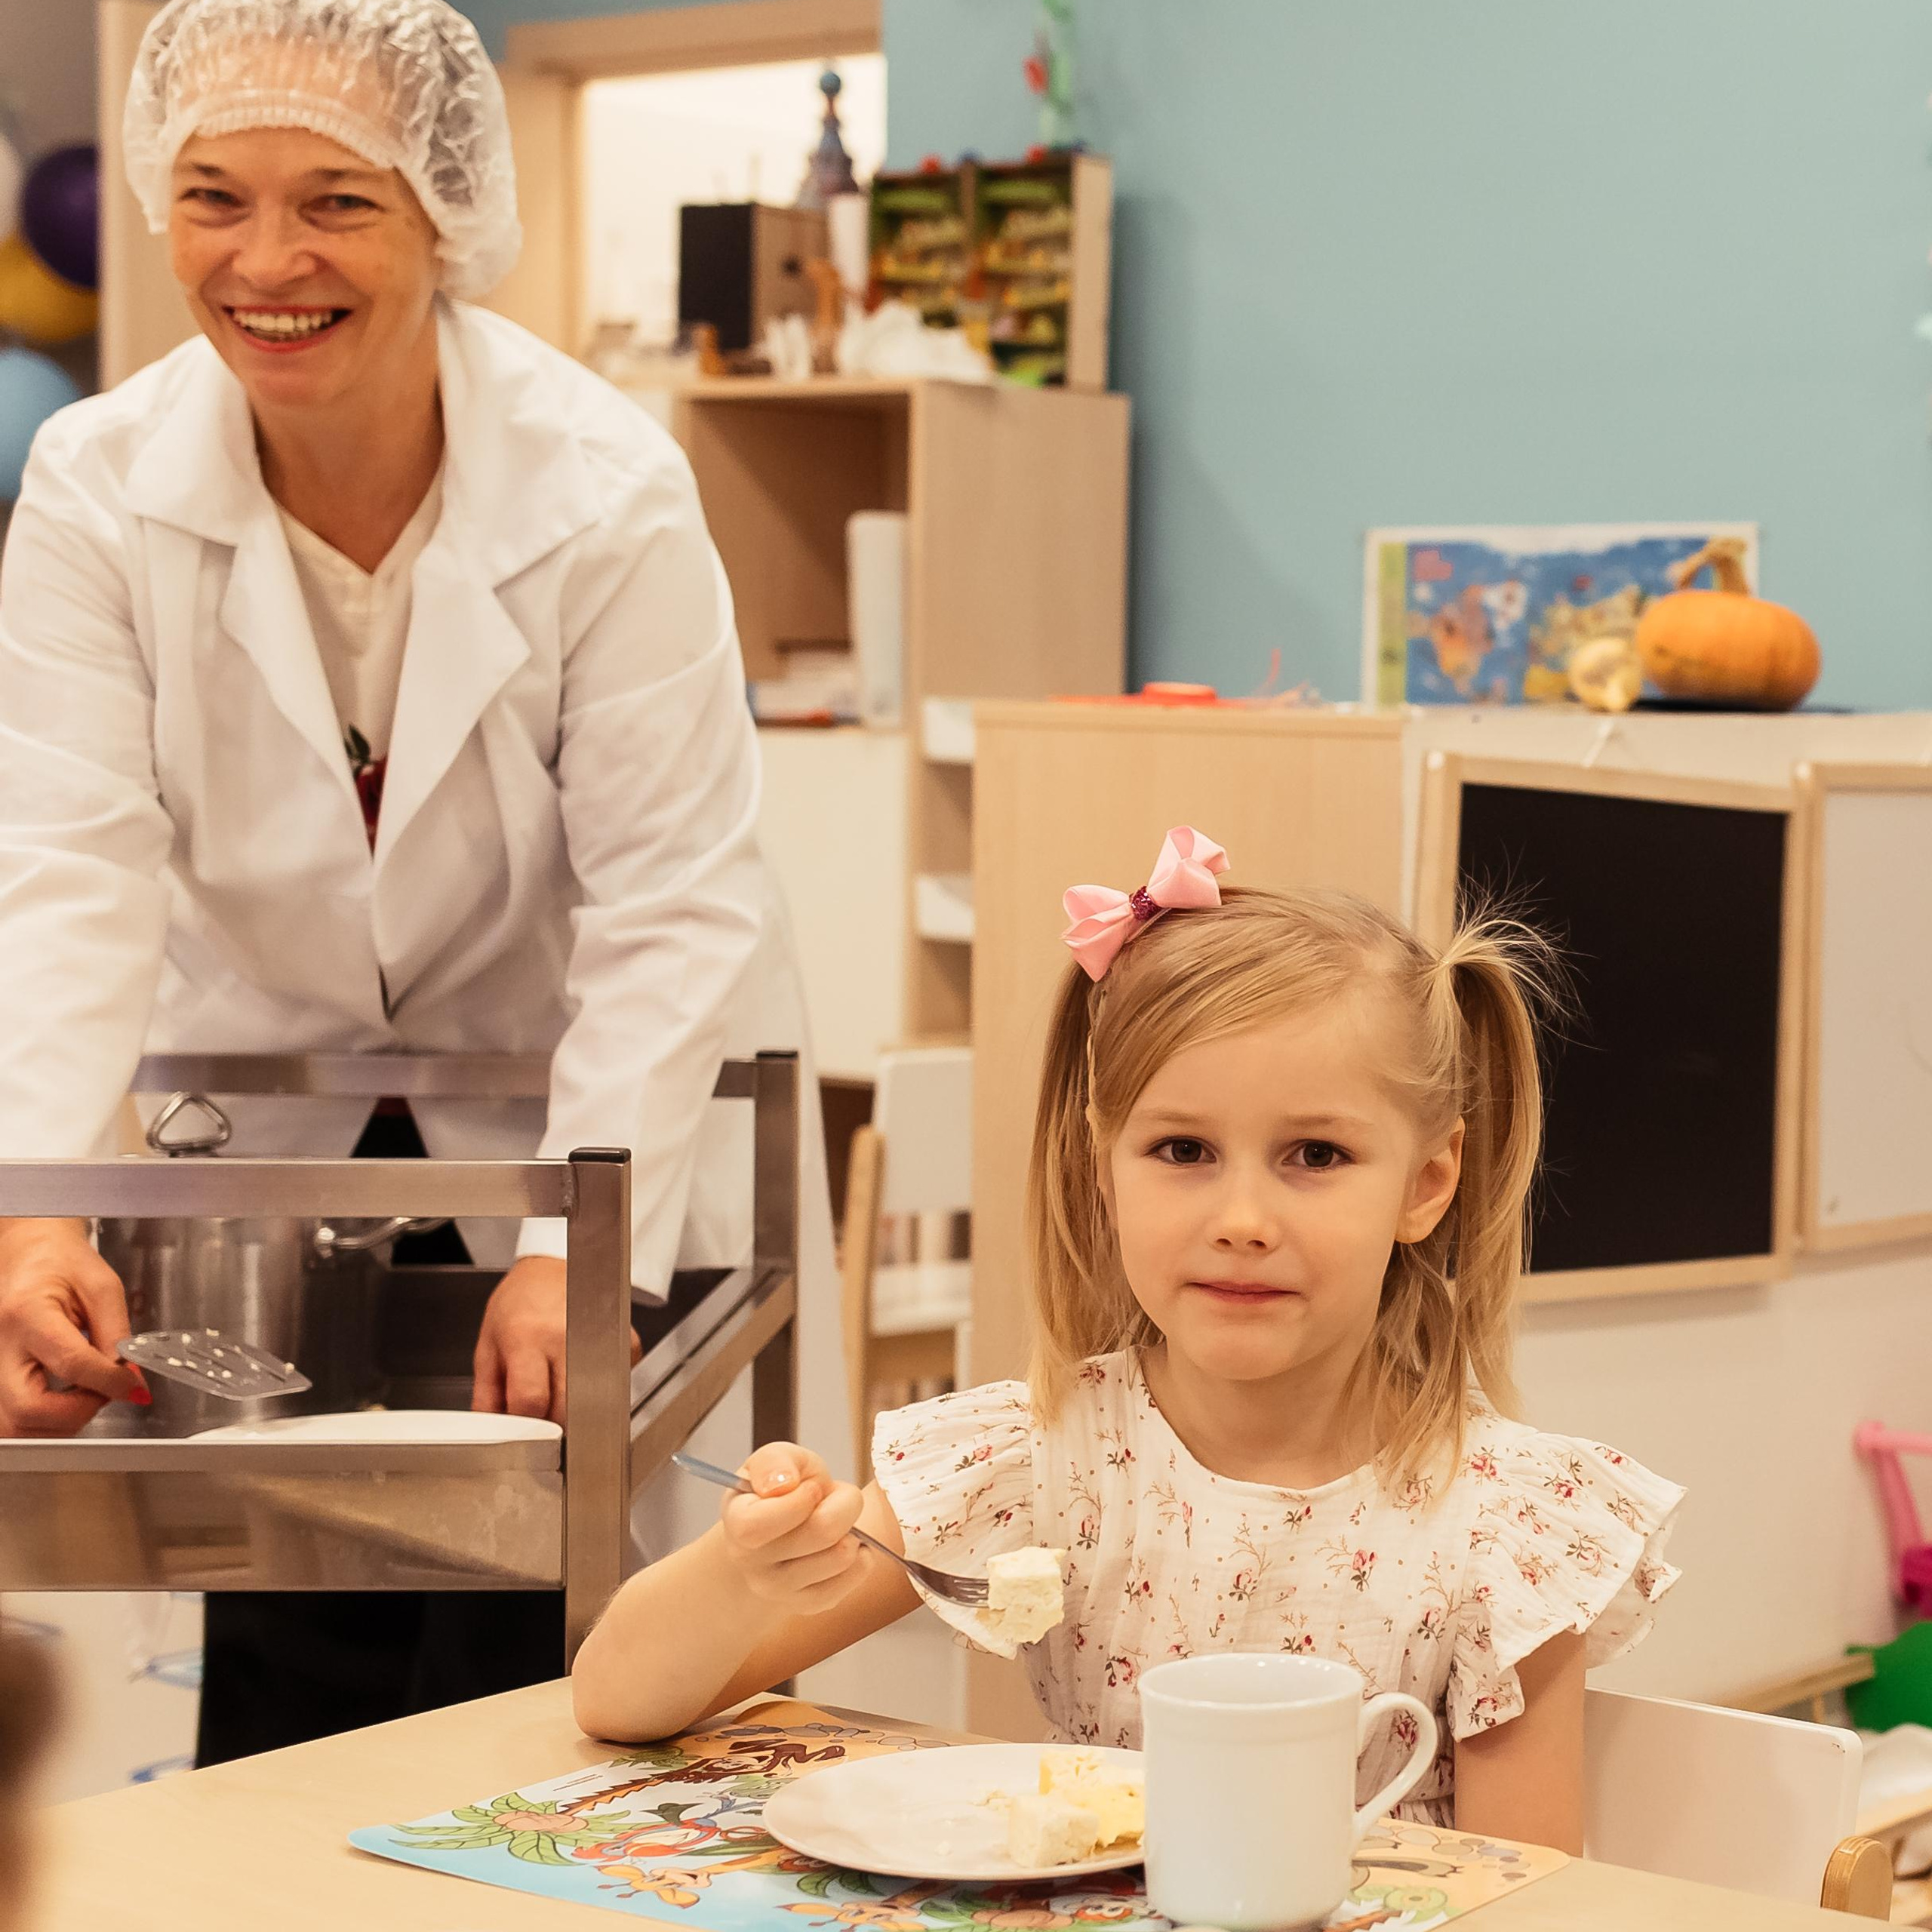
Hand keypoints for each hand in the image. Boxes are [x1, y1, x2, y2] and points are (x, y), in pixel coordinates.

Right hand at [0, 1218, 147, 1436]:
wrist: (28, 1257)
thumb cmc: (62, 1264)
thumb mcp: (102, 1287)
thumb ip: (117, 1333)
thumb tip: (131, 1378)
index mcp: (28, 1314)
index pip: (70, 1363)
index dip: (110, 1381)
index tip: (136, 1387)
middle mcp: (1, 1347)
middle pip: (28, 1410)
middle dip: (77, 1413)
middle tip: (107, 1392)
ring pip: (18, 1424)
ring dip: (62, 1422)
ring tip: (90, 1392)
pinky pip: (16, 1420)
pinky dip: (46, 1422)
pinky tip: (69, 1399)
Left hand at [472, 1255, 641, 1423]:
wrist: (556, 1268)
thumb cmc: (520, 1303)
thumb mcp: (488, 1346)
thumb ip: (487, 1395)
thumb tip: (491, 1433)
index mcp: (526, 1338)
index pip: (530, 1401)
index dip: (524, 1423)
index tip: (522, 1424)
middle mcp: (566, 1337)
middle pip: (566, 1409)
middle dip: (553, 1423)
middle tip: (542, 1411)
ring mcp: (600, 1338)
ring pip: (594, 1403)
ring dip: (577, 1408)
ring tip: (560, 1388)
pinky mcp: (624, 1341)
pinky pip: (616, 1386)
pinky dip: (600, 1391)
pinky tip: (583, 1374)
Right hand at [718, 1442, 869, 1613]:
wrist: (780, 1527)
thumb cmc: (779, 1487)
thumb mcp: (773, 1460)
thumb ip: (774, 1462)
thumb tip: (782, 1483)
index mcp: (736, 1524)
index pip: (761, 1524)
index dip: (800, 1499)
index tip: (812, 1487)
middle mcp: (751, 1565)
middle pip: (821, 1533)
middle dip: (844, 1503)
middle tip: (835, 1497)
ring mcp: (779, 1590)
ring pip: (841, 1557)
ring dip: (854, 1529)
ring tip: (837, 1519)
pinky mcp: (808, 1604)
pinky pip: (852, 1578)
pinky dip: (861, 1556)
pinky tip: (845, 1542)